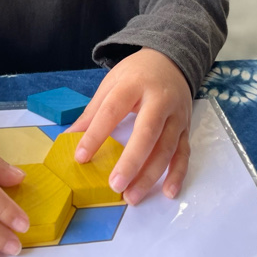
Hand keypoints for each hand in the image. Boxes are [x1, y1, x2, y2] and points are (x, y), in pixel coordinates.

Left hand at [69, 49, 191, 205]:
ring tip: (132, 196)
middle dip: (131, 161)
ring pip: (166, 147)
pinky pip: (183, 153)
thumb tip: (70, 138)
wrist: (171, 60)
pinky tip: (168, 192)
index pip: (112, 110)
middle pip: (147, 132)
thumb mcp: (111, 83)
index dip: (96, 134)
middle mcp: (159, 99)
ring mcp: (176, 115)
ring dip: (150, 175)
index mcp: (134, 84)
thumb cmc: (136, 74)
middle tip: (115, 185)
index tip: (81, 157)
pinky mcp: (186, 128)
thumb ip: (93, 112)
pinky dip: (178, 174)